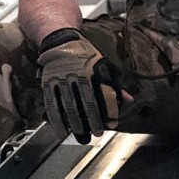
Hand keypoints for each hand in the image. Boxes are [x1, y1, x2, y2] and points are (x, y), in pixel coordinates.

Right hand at [37, 28, 124, 143]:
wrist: (61, 41)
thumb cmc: (86, 56)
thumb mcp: (104, 65)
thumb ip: (116, 85)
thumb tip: (130, 101)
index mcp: (95, 69)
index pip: (105, 93)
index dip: (110, 110)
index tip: (114, 123)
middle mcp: (79, 74)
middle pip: (87, 101)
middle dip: (94, 120)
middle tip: (98, 133)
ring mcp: (62, 79)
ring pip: (70, 105)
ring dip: (76, 124)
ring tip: (82, 137)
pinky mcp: (48, 83)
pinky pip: (52, 104)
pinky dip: (57, 120)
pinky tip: (62, 132)